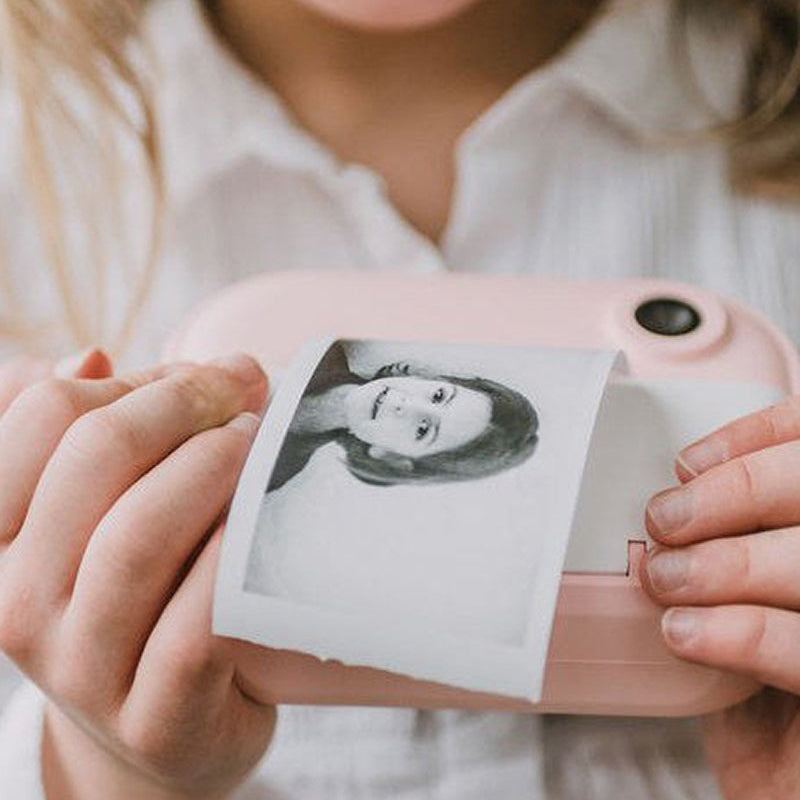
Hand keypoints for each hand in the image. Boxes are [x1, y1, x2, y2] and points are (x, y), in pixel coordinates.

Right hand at [0, 354, 275, 799]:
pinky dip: (235, 556)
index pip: (41, 414)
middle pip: (95, 457)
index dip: (137, 378)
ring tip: (257, 440)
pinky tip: (267, 520)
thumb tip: (91, 358)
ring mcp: (81, 667)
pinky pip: (194, 624)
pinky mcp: (155, 718)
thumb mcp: (93, 517)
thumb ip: (79, 435)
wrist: (162, 730)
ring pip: (137, 536)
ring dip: (211, 467)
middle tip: (246, 390)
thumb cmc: (136, 600)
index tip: (209, 378)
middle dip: (184, 403)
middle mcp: (16, 602)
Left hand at [640, 395, 799, 798]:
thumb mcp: (736, 597)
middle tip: (664, 521)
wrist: (781, 785)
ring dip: (727, 562)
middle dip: (736, 491)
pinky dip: (740, 632)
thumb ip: (725, 541)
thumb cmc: (758, 685)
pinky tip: (687, 633)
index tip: (688, 463)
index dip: (757, 440)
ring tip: (667, 580)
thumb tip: (674, 489)